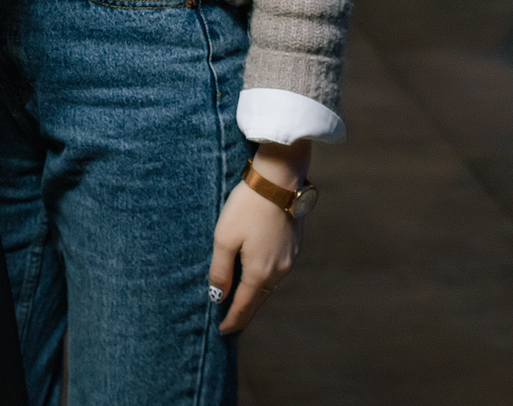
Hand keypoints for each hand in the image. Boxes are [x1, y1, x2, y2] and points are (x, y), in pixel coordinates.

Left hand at [208, 146, 306, 334]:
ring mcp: (290, 258)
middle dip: (244, 313)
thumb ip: (220, 270)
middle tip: (232, 324)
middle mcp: (279, 271)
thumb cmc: (247, 207)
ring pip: (269, 286)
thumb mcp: (224, 238)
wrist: (279, 180)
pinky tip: (256, 276)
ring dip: (255, 296)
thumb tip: (218, 296)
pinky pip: (277, 271)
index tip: (222, 332)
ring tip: (241, 302)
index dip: (232, 320)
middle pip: (259, 300)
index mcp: (260, 272)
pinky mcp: (294, 245)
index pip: (244, 306)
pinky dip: (264, 280)